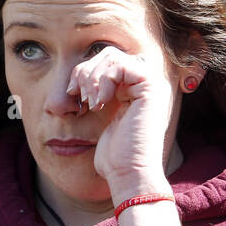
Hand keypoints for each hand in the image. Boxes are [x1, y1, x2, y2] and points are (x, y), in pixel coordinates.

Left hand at [66, 46, 173, 202]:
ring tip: (90, 102)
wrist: (129, 172)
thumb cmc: (113, 154)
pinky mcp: (152, 86)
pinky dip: (103, 80)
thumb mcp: (99, 116)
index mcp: (134, 87)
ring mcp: (152, 83)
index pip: (106, 60)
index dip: (84, 72)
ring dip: (91, 78)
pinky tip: (100, 102)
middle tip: (79, 97)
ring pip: (112, 56)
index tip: (73, 95)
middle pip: (108, 53)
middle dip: (85, 72)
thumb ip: (96, 92)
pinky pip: (121, 65)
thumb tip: (76, 76)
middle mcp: (146, 82)